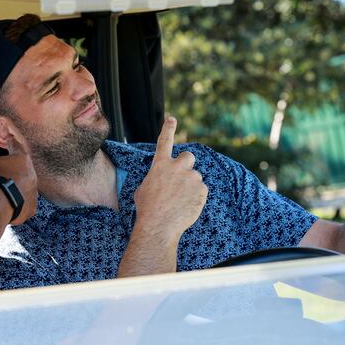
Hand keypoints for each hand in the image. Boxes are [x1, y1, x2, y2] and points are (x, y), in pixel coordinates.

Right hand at [0, 136, 37, 224]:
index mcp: (21, 159)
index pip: (16, 146)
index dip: (11, 143)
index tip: (10, 139)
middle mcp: (32, 174)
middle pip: (23, 170)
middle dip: (13, 171)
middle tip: (2, 175)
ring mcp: (33, 192)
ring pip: (25, 188)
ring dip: (16, 189)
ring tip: (3, 193)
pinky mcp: (31, 208)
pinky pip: (25, 205)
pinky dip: (17, 204)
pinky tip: (7, 205)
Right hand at [133, 117, 207, 239]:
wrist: (158, 225)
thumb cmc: (147, 209)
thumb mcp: (143, 189)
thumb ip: (154, 179)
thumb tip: (160, 182)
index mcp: (160, 164)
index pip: (164, 141)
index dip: (168, 129)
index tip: (172, 119)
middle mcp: (177, 167)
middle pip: (188, 156)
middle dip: (186, 164)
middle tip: (182, 177)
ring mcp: (191, 177)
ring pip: (195, 177)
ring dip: (190, 186)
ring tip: (179, 201)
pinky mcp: (202, 189)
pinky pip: (202, 190)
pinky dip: (196, 197)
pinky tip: (186, 207)